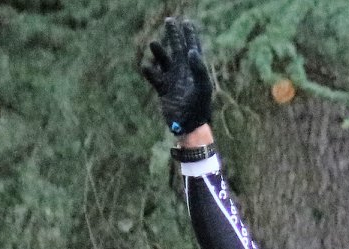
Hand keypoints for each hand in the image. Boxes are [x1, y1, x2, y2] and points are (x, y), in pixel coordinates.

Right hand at [141, 17, 213, 136]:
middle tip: (169, 21)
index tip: (186, 22)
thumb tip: (191, 51)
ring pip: (164, 61)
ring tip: (153, 43)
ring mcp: (173, 80)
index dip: (189, 35)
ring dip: (159, 52)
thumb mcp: (202, 87)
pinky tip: (145, 67)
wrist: (189, 127)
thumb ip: (198, 69)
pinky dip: (149, 72)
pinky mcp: (163, 90)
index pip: (192, 47)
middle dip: (173, 35)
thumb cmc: (199, 107)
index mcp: (194, 70)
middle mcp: (183, 72)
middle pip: (177, 48)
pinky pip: (154, 78)